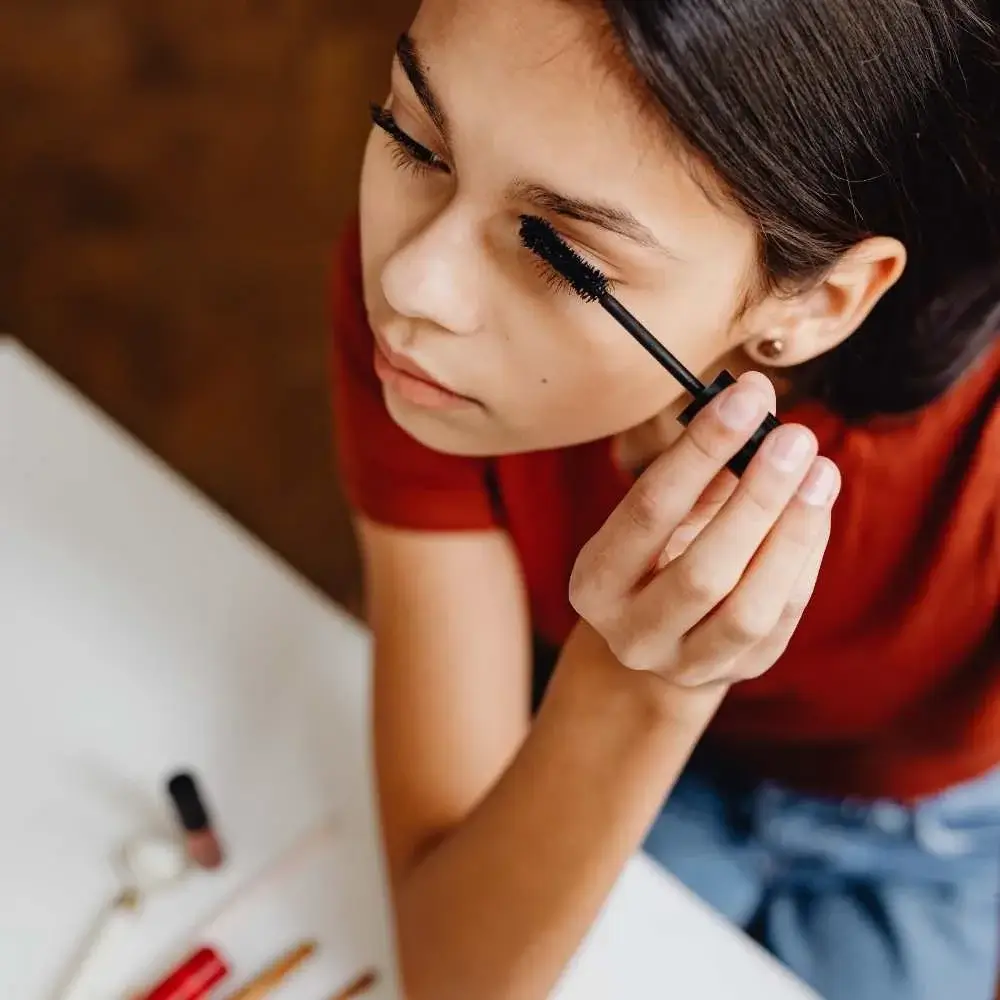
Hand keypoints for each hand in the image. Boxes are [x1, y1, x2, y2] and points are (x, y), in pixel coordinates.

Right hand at [570, 372, 839, 687]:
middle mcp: (633, 632)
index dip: (700, 451)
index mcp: (597, 581)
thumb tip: (756, 400)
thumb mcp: (658, 514)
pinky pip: (782, 618)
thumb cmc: (655, 553)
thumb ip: (700, 465)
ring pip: (748, 609)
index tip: (745, 398)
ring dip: (792, 533)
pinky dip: (805, 558)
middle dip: (757, 498)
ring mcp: (687, 662)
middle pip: (702, 570)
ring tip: (821, 472)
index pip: (648, 511)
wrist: (656, 637)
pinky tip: (817, 507)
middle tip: (796, 437)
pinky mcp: (740, 671)